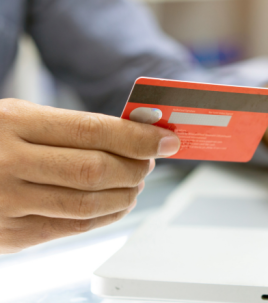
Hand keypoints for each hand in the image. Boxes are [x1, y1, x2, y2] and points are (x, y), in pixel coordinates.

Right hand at [0, 99, 180, 252]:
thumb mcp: (20, 117)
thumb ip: (73, 126)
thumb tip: (139, 133)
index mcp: (13, 123)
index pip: (93, 131)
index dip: (138, 138)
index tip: (166, 140)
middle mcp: (7, 163)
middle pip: (95, 170)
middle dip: (136, 167)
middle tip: (151, 161)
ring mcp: (6, 203)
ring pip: (88, 204)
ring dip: (126, 194)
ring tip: (136, 183)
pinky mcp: (9, 235)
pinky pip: (71, 228)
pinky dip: (105, 217)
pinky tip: (116, 204)